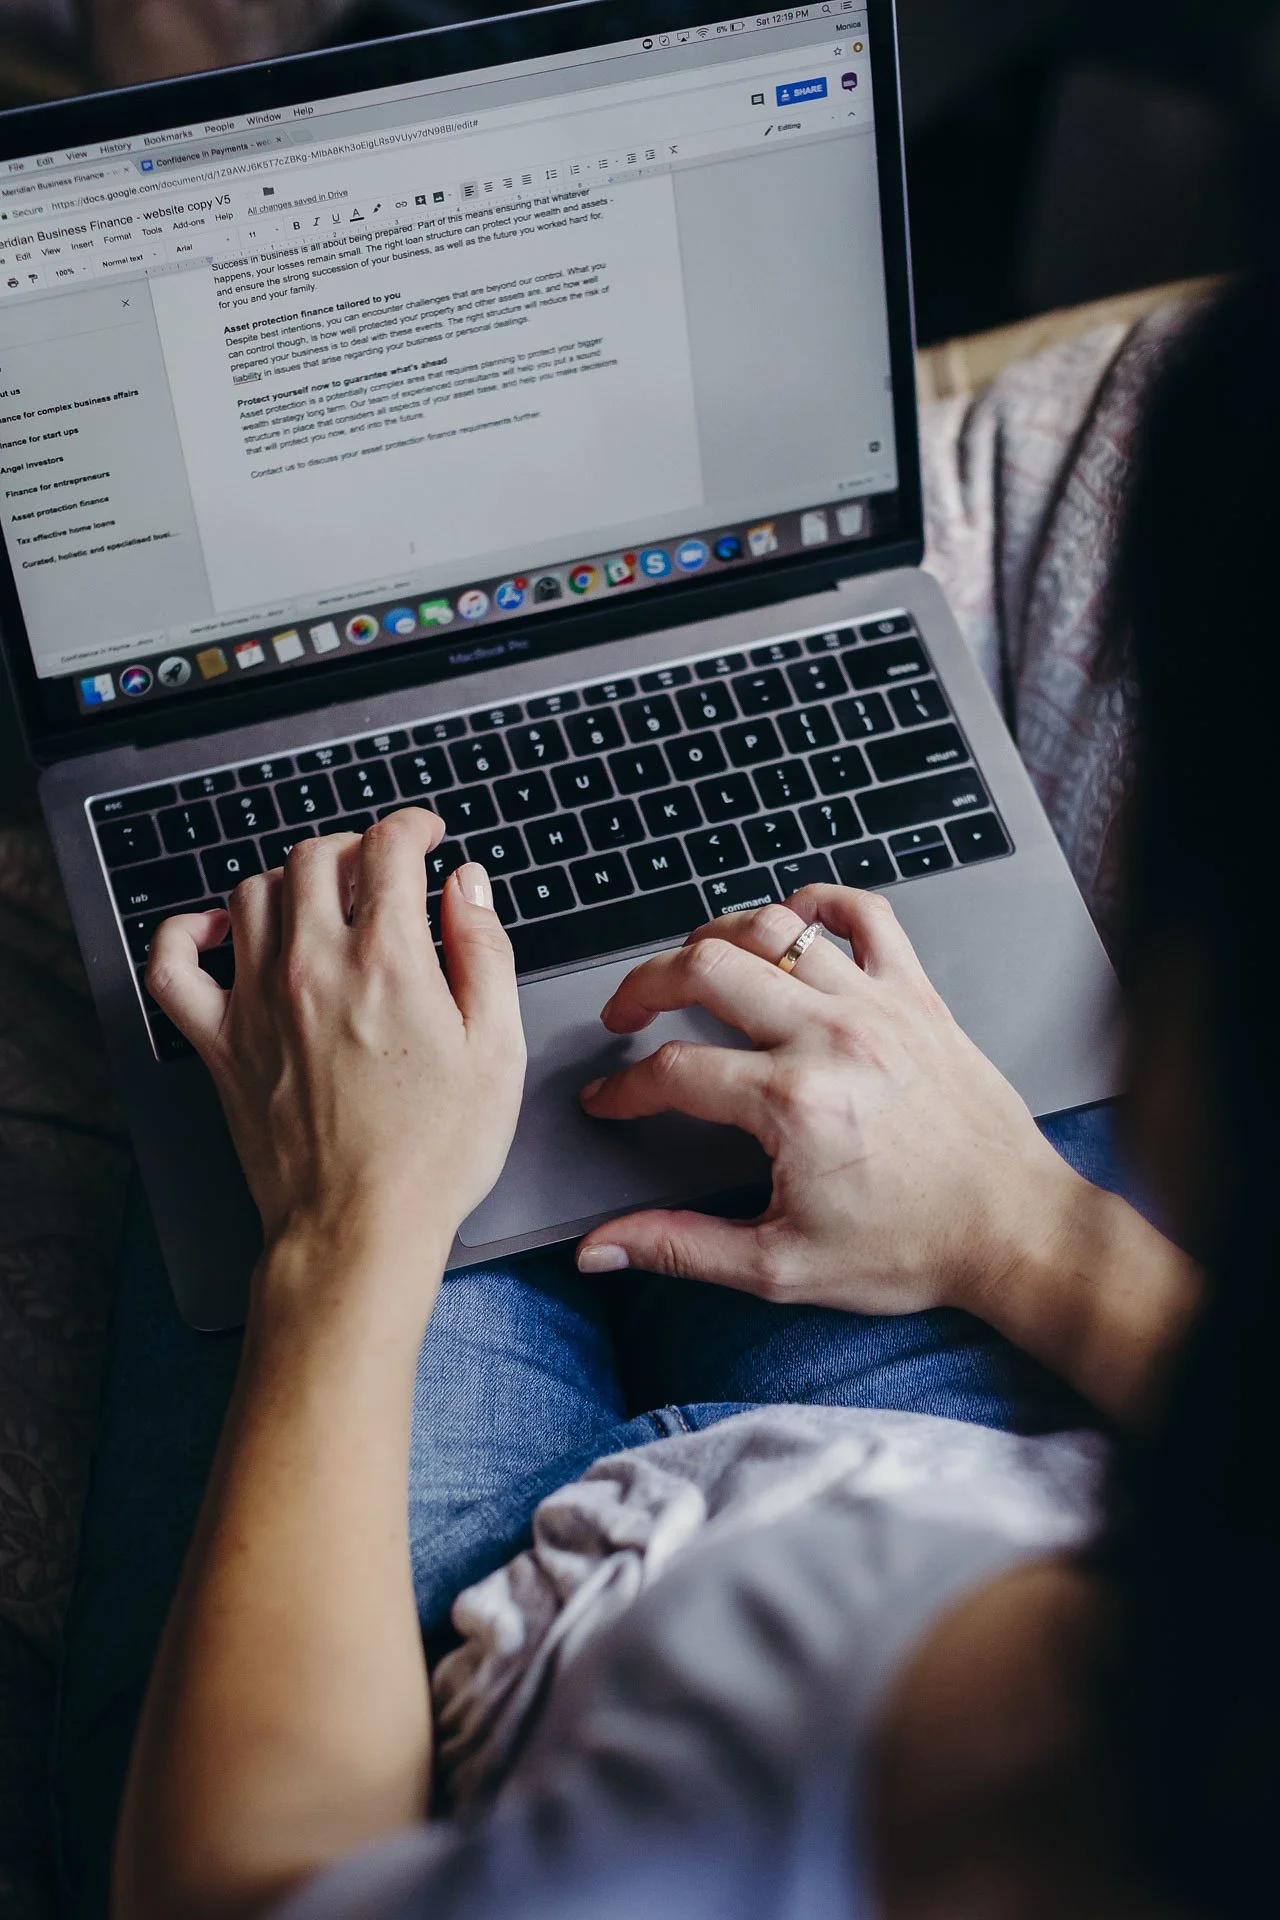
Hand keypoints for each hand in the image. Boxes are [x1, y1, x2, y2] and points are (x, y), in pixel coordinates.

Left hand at [145, 811, 524, 1310]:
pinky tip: (217, 931)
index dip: (412, 828)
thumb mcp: (496, 1048)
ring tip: (319, 898)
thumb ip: (483, 951)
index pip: (387, 848)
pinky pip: (173, 964)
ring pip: (253, 893)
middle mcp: (314, 966)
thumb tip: (467, 885)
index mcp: (388, 961)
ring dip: (289, 879)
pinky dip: (187, 932)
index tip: (424, 837)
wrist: (360, 1227)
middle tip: (377, 868)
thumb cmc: (435, 1152)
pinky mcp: (220, 1042)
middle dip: (353, 846)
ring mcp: (257, 1001)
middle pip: (314, 857)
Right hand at [575, 888, 1086, 1319]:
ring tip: (691, 967)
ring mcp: (877, 1006)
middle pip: (704, 969)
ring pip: (773, 929)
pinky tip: (792, 920)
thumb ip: (680, 1248)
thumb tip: (602, 1248)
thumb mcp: (781, 1266)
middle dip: (644, 986)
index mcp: (792, 1104)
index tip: (611, 1101)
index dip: (625, 1086)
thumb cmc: (911, 1249)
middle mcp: (831, 1038)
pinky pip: (867, 915)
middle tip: (627, 1014)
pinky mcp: (917, 996)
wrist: (1012, 1230)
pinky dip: (821, 902)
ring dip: (715, 938)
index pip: (672, 1070)